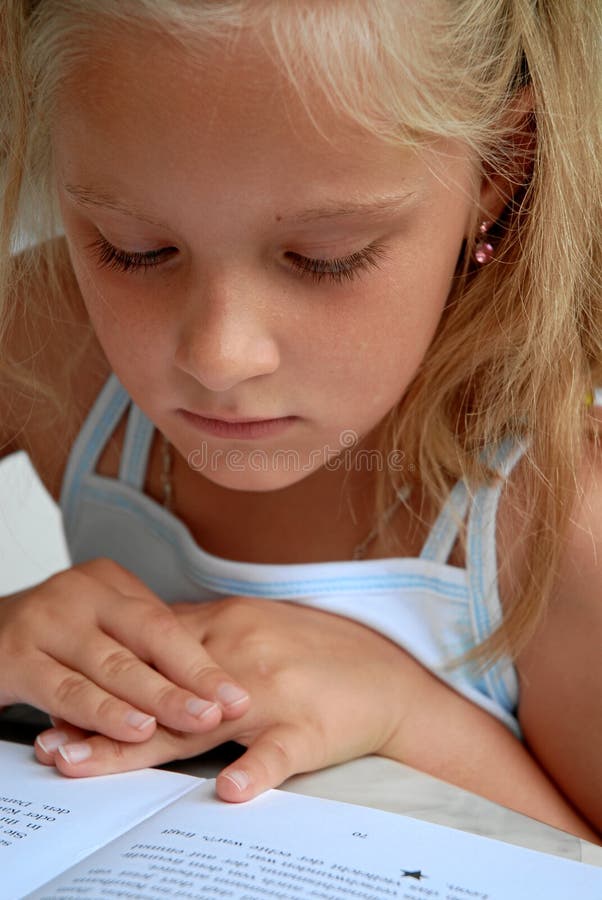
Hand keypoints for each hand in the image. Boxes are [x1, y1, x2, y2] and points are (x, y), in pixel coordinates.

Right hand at [0, 559, 248, 746]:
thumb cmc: (49, 633)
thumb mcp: (96, 621)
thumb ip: (139, 642)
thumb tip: (205, 677)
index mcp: (106, 582)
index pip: (164, 622)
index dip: (201, 662)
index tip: (235, 694)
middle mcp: (78, 594)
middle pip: (146, 638)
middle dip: (189, 680)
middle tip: (224, 710)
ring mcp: (44, 623)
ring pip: (110, 666)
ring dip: (155, 699)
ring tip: (192, 720)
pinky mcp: (14, 658)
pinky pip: (65, 691)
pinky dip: (103, 714)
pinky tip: (132, 729)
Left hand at [34, 596, 431, 797]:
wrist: (389, 675)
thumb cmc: (320, 651)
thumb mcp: (256, 626)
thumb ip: (205, 637)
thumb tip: (153, 648)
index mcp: (227, 626)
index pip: (152, 654)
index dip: (104, 680)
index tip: (61, 703)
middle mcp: (240, 655)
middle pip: (158, 693)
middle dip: (100, 719)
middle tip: (52, 744)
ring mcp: (272, 694)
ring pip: (197, 723)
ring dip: (141, 747)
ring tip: (89, 766)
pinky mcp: (307, 729)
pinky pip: (278, 752)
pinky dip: (255, 770)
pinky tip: (231, 791)